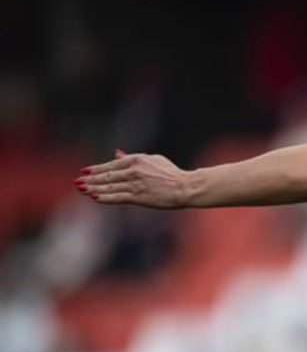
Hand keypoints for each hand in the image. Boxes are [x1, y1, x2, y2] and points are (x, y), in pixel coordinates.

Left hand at [78, 150, 194, 208]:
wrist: (185, 187)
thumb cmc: (172, 173)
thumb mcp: (153, 160)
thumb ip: (133, 158)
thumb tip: (117, 153)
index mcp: (136, 160)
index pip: (110, 165)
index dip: (96, 169)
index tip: (84, 171)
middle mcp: (133, 171)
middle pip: (106, 176)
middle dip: (90, 179)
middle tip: (77, 182)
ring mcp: (135, 184)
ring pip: (109, 187)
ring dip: (93, 189)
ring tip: (82, 190)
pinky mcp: (139, 197)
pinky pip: (118, 197)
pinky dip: (105, 197)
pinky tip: (95, 197)